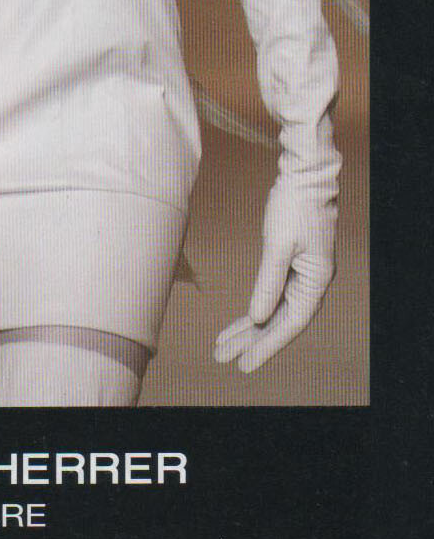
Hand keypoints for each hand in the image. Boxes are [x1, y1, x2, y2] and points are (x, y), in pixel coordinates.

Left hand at [212, 179, 336, 373]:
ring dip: (249, 328)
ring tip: (222, 346)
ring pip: (273, 310)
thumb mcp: (277, 244)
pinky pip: (271, 294)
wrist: (305, 175)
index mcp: (316, 281)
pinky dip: (254, 308)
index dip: (267, 345)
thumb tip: (258, 318)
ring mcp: (302, 274)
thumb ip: (268, 282)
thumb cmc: (294, 205)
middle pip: (279, 320)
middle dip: (251, 341)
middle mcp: (311, 282)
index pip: (290, 323)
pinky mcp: (291, 264)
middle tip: (222, 358)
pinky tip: (240, 322)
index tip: (244, 363)